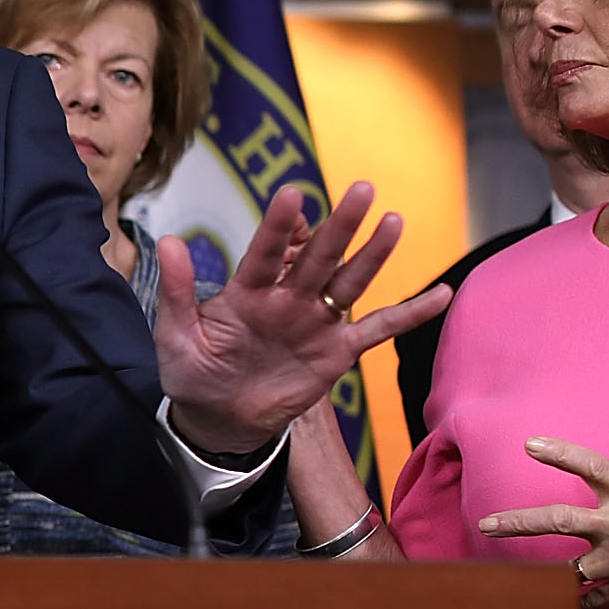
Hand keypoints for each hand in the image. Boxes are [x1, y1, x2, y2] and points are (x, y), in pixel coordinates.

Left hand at [156, 181, 449, 454]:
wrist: (217, 419)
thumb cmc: (194, 373)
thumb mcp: (176, 336)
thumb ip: (178, 292)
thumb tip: (166, 241)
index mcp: (247, 291)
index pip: (265, 252)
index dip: (279, 226)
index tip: (292, 194)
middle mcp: (287, 298)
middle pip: (317, 257)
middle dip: (339, 226)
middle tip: (360, 189)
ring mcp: (315, 321)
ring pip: (349, 282)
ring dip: (371, 254)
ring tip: (392, 221)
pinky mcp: (337, 351)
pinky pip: (379, 328)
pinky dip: (410, 313)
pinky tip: (442, 294)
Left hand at [477, 424, 608, 608]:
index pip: (592, 467)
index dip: (560, 453)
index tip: (529, 444)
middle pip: (559, 519)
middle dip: (517, 522)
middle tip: (485, 524)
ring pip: (568, 569)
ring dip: (548, 575)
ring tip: (519, 580)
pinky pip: (588, 603)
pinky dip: (574, 607)